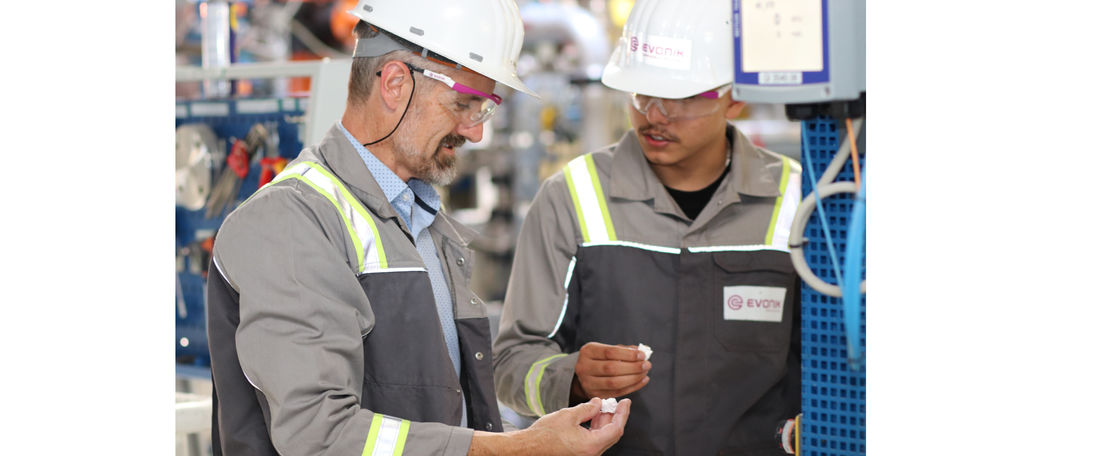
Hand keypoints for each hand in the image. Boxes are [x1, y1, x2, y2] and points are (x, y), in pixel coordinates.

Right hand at [469, 398, 630, 454]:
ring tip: (601, 406)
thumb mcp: (568, 415)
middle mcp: (591, 454)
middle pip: (611, 434)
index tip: (626, 402)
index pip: (616, 429)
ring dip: (604, 421)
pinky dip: (595, 428)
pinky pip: (593, 440)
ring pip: (602, 437)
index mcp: (592, 445)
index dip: (623, 414)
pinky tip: (591, 416)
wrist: (528, 449)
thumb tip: (599, 403)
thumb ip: (587, 409)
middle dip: (614, 416)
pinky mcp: (579, 453)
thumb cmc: (544, 435)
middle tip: (614, 402)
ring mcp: (585, 455)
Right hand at [571, 342, 650, 401]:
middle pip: (612, 368)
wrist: (584, 375)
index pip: (610, 352)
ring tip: (645, 373)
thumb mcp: (606, 349)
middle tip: (646, 365)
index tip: (642, 355)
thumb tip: (641, 351)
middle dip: (633, 367)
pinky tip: (642, 380)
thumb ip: (623, 349)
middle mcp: (584, 367)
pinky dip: (632, 387)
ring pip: (614, 383)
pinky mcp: (596, 395)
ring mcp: (588, 383)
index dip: (628, 354)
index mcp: (588, 351)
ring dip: (634, 378)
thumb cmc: (599, 359)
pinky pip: (617, 392)